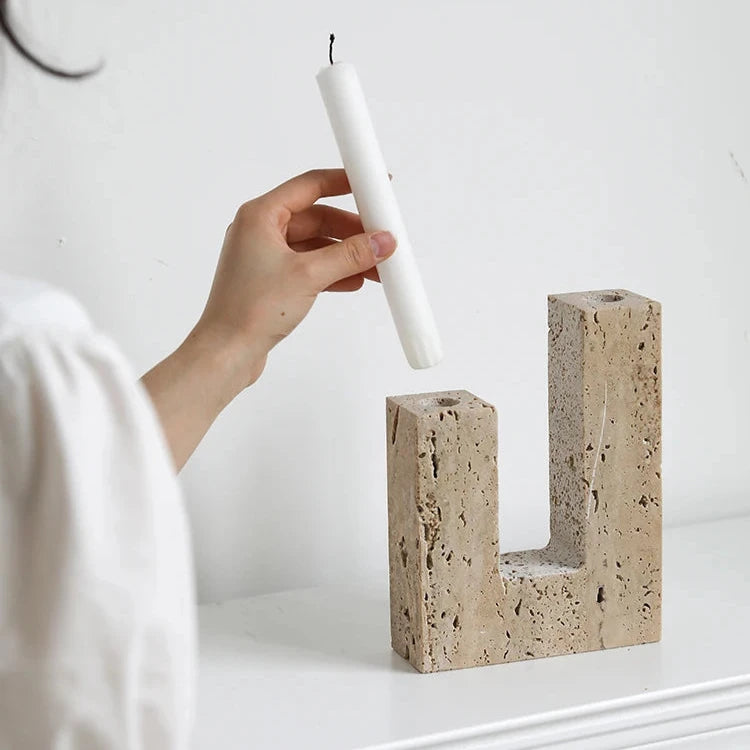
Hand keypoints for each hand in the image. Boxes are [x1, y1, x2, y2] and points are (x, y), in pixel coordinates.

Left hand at [196, 168, 396, 390]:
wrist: (227, 352)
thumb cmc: (249, 309)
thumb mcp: (309, 275)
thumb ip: (349, 255)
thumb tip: (382, 241)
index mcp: (260, 216)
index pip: (310, 186)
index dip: (345, 183)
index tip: (372, 186)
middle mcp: (260, 231)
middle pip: (317, 218)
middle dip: (351, 230)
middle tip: (380, 238)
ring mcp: (265, 257)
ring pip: (316, 245)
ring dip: (346, 255)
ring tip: (376, 266)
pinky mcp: (272, 281)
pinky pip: (310, 267)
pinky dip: (332, 272)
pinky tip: (355, 281)